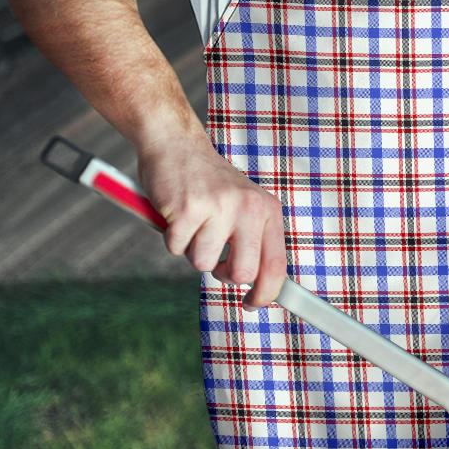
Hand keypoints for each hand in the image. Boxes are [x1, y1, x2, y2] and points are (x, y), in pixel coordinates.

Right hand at [137, 134, 286, 310]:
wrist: (176, 144)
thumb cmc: (209, 184)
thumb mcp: (244, 206)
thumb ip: (254, 241)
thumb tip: (261, 287)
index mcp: (267, 210)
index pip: (276, 264)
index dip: (266, 293)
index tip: (253, 304)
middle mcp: (248, 208)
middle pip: (243, 273)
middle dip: (223, 274)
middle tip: (214, 257)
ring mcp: (219, 207)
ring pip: (203, 263)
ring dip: (192, 250)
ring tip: (193, 222)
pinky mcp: (188, 208)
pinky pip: (176, 248)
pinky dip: (172, 238)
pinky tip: (177, 213)